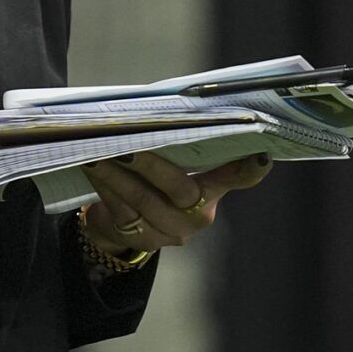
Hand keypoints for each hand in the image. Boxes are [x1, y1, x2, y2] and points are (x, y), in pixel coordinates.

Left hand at [79, 151, 271, 254]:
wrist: (124, 224)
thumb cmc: (151, 179)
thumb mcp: (171, 164)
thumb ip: (176, 145)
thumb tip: (163, 110)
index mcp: (213, 190)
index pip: (236, 178)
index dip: (248, 170)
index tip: (260, 157)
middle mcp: (199, 214)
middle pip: (179, 188)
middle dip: (151, 163)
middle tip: (129, 141)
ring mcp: (171, 231)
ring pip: (143, 199)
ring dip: (117, 173)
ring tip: (97, 151)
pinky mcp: (143, 241)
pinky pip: (121, 211)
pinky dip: (104, 186)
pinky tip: (91, 167)